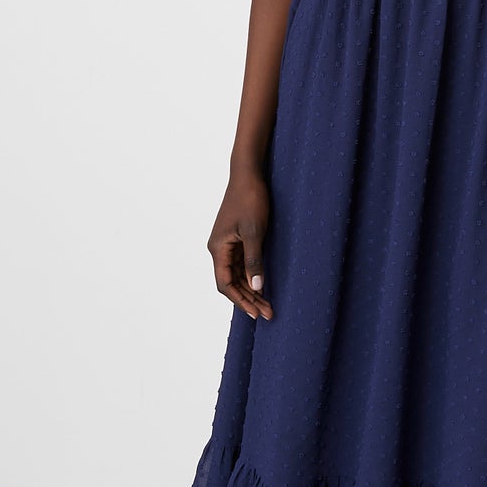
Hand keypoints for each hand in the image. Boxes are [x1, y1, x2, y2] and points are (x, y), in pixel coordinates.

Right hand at [208, 167, 273, 318]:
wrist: (248, 174)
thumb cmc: (251, 199)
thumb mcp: (255, 232)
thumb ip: (254, 260)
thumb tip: (257, 286)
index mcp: (218, 248)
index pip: (225, 284)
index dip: (240, 300)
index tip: (256, 313)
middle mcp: (219, 248)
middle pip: (231, 282)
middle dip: (248, 299)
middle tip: (268, 313)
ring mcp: (227, 244)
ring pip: (236, 275)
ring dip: (251, 289)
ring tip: (268, 304)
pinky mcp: (236, 238)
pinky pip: (241, 264)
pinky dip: (251, 276)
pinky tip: (262, 285)